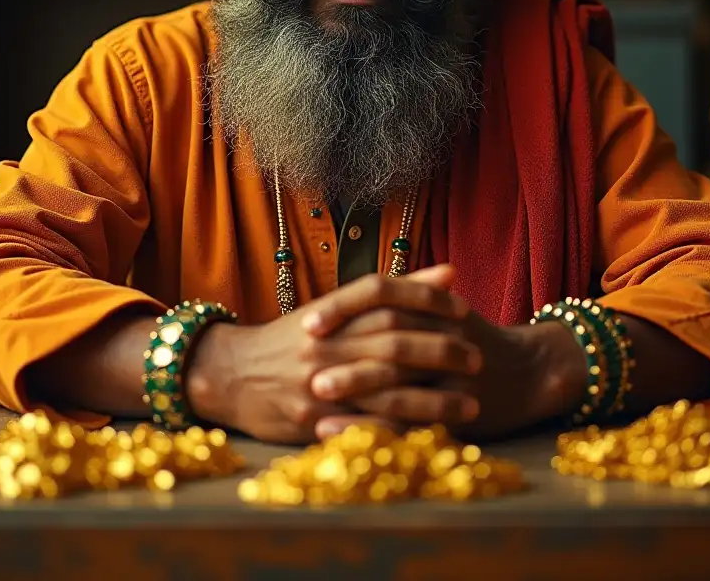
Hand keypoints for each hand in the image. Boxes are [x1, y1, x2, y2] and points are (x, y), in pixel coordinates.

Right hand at [185, 265, 480, 443]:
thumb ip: (395, 291)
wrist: (231, 374)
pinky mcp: (314, 421)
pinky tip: (433, 437)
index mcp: (331, 310)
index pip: (383, 294)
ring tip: (471, 404)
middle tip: (478, 358)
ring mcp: (319, 383)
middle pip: (390, 339)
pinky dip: (401, 431)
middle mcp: (326, 343)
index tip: (464, 310)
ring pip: (384, 387)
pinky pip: (364, 427)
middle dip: (439, 349)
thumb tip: (451, 272)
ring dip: (433, 398)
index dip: (426, 298)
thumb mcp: (337, 308)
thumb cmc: (292, 339)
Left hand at [309, 306, 588, 441]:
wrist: (531, 371)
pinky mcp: (458, 411)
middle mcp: (444, 334)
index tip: (307, 322)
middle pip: (388, 339)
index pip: (382, 293)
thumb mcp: (445, 309)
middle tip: (304, 365)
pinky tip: (341, 432)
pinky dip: (373, 426)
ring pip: (399, 382)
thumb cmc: (474, 339)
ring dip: (356, 390)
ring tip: (314, 399)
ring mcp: (452, 375)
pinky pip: (411, 421)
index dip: (343, 307)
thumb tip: (357, 285)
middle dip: (344, 353)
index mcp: (435, 304)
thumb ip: (406, 295)